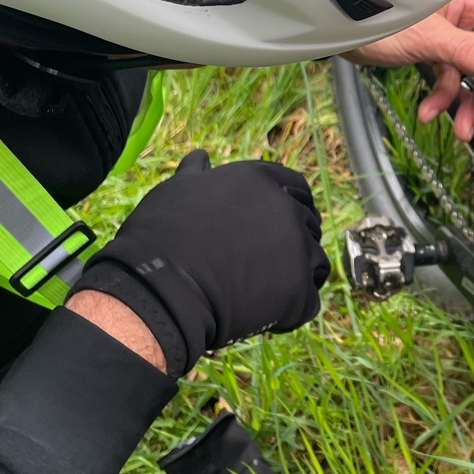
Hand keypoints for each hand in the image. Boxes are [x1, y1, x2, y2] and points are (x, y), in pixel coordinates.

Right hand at [68, 150, 329, 375]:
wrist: (158, 288)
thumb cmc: (159, 237)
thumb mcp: (175, 191)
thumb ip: (197, 174)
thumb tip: (200, 157)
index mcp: (260, 179)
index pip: (296, 187)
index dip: (293, 207)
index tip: (282, 226)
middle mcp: (285, 207)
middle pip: (309, 224)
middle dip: (295, 243)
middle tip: (268, 266)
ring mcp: (296, 246)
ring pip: (315, 262)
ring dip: (297, 278)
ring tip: (265, 294)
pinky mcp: (299, 288)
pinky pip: (309, 302)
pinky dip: (291, 312)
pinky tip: (262, 316)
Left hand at [345, 0, 473, 140]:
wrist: (332, 21)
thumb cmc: (377, 14)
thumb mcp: (427, 37)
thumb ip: (467, 53)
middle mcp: (463, 12)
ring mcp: (446, 30)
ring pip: (469, 71)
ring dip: (468, 102)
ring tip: (465, 130)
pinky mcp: (428, 45)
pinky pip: (445, 74)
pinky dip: (441, 96)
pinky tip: (430, 113)